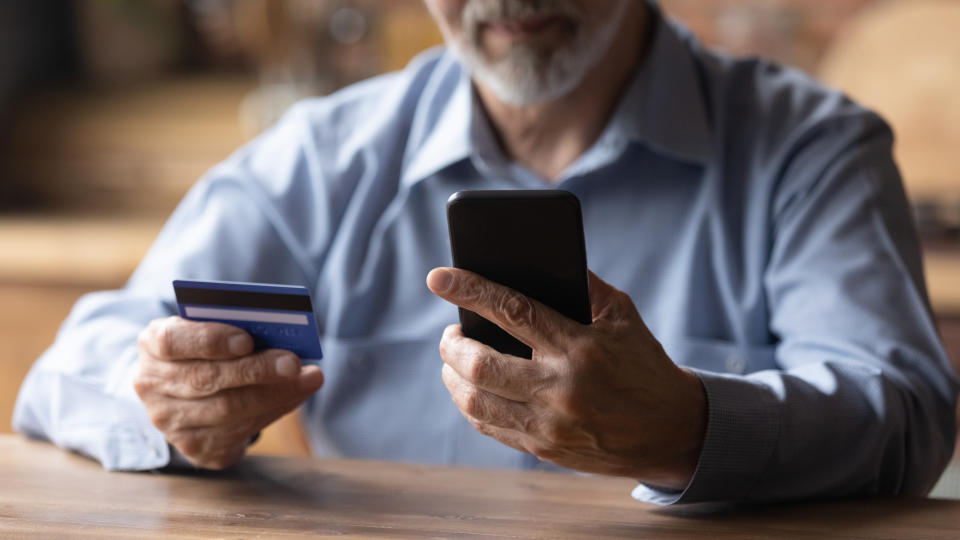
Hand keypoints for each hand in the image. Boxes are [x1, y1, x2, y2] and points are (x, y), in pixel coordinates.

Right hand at [134, 316, 324, 468]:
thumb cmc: (204, 349)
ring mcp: (170, 422)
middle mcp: (153, 386)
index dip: (211, 340)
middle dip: (256, 370)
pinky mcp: (195, 447)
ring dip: (275, 393)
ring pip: (228, 410)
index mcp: (152, 346)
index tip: (247, 340)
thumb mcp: (206, 330)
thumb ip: (231, 327)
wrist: (184, 391)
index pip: (173, 342)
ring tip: (308, 378)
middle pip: (207, 379)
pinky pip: (239, 432)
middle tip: (293, 362)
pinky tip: (296, 395)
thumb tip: (277, 334)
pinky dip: (273, 410)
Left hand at [427, 267, 705, 488]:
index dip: (470, 290)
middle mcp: (560, 388)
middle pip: (479, 364)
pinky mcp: (543, 449)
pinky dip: (471, 403)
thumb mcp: (622, 315)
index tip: (438, 277)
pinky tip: (471, 388)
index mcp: (580, 347)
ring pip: (474, 402)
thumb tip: (533, 260)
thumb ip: (582, 284)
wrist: (672, 431)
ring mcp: (549, 425)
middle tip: (450, 333)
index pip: (513, 311)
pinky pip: (489, 427)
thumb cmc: (643, 363)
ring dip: (452, 376)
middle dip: (451, 344)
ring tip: (454, 360)